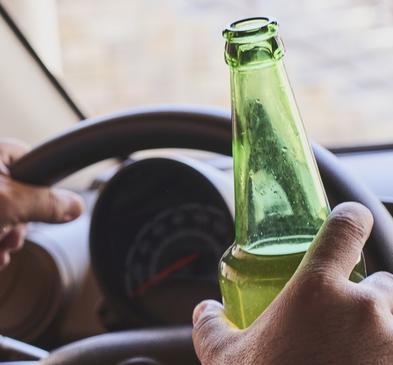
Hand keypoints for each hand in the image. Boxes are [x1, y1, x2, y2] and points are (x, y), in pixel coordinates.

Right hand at [193, 202, 392, 364]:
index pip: (347, 228)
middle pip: (382, 281)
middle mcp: (365, 309)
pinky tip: (361, 363)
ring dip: (381, 326)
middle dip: (365, 296)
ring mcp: (392, 340)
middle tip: (340, 321)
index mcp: (317, 290)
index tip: (349, 220)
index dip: (350, 218)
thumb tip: (205, 311)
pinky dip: (383, 351)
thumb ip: (211, 326)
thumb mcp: (225, 359)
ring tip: (354, 350)